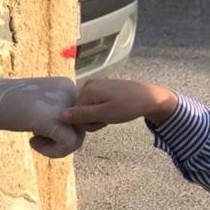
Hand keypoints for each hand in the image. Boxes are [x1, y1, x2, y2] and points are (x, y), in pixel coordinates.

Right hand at [0, 75, 83, 158]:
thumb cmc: (8, 104)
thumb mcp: (39, 105)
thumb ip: (57, 115)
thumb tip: (73, 139)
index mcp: (66, 86)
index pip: (80, 116)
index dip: (64, 131)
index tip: (42, 131)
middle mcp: (69, 92)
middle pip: (81, 129)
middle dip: (62, 142)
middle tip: (38, 139)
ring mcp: (63, 105)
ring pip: (77, 139)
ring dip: (57, 149)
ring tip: (34, 141)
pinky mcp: (53, 119)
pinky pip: (68, 145)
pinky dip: (52, 152)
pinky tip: (32, 142)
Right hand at [59, 79, 178, 131]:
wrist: (149, 97)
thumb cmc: (128, 106)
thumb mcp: (104, 114)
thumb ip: (82, 115)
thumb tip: (60, 116)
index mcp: (86, 90)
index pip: (74, 115)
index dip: (88, 124)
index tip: (102, 122)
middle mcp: (88, 85)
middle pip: (79, 111)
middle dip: (92, 120)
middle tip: (108, 119)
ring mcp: (95, 85)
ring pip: (87, 109)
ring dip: (98, 116)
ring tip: (112, 114)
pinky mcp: (102, 87)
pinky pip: (95, 104)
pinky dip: (102, 110)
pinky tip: (113, 109)